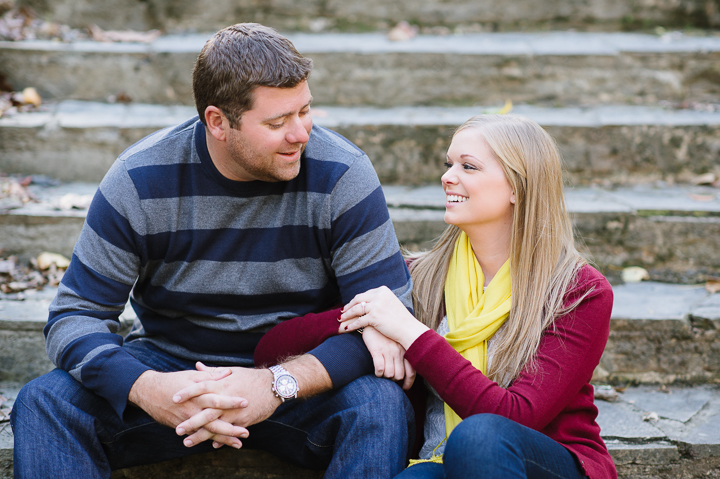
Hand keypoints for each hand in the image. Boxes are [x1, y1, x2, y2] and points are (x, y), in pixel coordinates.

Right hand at [128, 366, 247, 446]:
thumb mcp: (191, 375)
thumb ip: (211, 375)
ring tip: (238, 443)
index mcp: (197, 395)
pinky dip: (209, 441)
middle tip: (246, 432)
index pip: (216, 399)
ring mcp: (187, 420)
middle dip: (230, 428)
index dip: (231, 401)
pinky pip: (198, 435)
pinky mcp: (182, 427)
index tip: (246, 402)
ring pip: (207, 432)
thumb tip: (229, 372)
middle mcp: (192, 410)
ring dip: (223, 439)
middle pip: (213, 421)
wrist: (149, 392)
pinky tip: (221, 445)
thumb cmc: (172, 381)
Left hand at [173, 365, 280, 448]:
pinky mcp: (244, 420)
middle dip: (191, 421)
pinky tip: (212, 444)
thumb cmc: (250, 377)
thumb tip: (197, 366)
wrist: (274, 386)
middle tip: (177, 429)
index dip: (187, 392)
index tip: (174, 398)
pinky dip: (221, 438)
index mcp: (223, 384)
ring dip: (201, 435)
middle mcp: (227, 398)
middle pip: (205, 411)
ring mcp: (235, 411)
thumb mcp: (231, 371)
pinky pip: (230, 431)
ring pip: (215, 425)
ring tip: (187, 442)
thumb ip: (212, 371)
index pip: (201, 387)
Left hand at [339, 286, 429, 349]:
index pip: (365, 294)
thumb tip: (368, 302)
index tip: (350, 305)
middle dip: (348, 305)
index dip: (356, 301)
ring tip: (340, 319)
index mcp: (383, 290)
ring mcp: (376, 306)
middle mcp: (379, 295)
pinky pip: (358, 321)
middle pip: (358, 299)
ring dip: (346, 315)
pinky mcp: (374, 317)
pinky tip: (345, 328)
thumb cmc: (401, 319)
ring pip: (356, 309)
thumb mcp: (391, 303)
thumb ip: (380, 300)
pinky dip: (350, 325)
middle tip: (342, 311)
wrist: (408, 329)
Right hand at [359, 326, 415, 389]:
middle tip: (390, 380)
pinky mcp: (377, 350)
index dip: (408, 383)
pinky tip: (376, 371)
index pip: (412, 372)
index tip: (404, 387)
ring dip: (385, 377)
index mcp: (405, 350)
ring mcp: (388, 351)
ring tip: (382, 374)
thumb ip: (403, 354)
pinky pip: (379, 369)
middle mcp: (399, 351)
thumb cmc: (386, 333)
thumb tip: (405, 371)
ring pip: (389, 374)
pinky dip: (378, 373)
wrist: (374, 320)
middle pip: (399, 375)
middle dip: (394, 380)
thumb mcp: (397, 342)